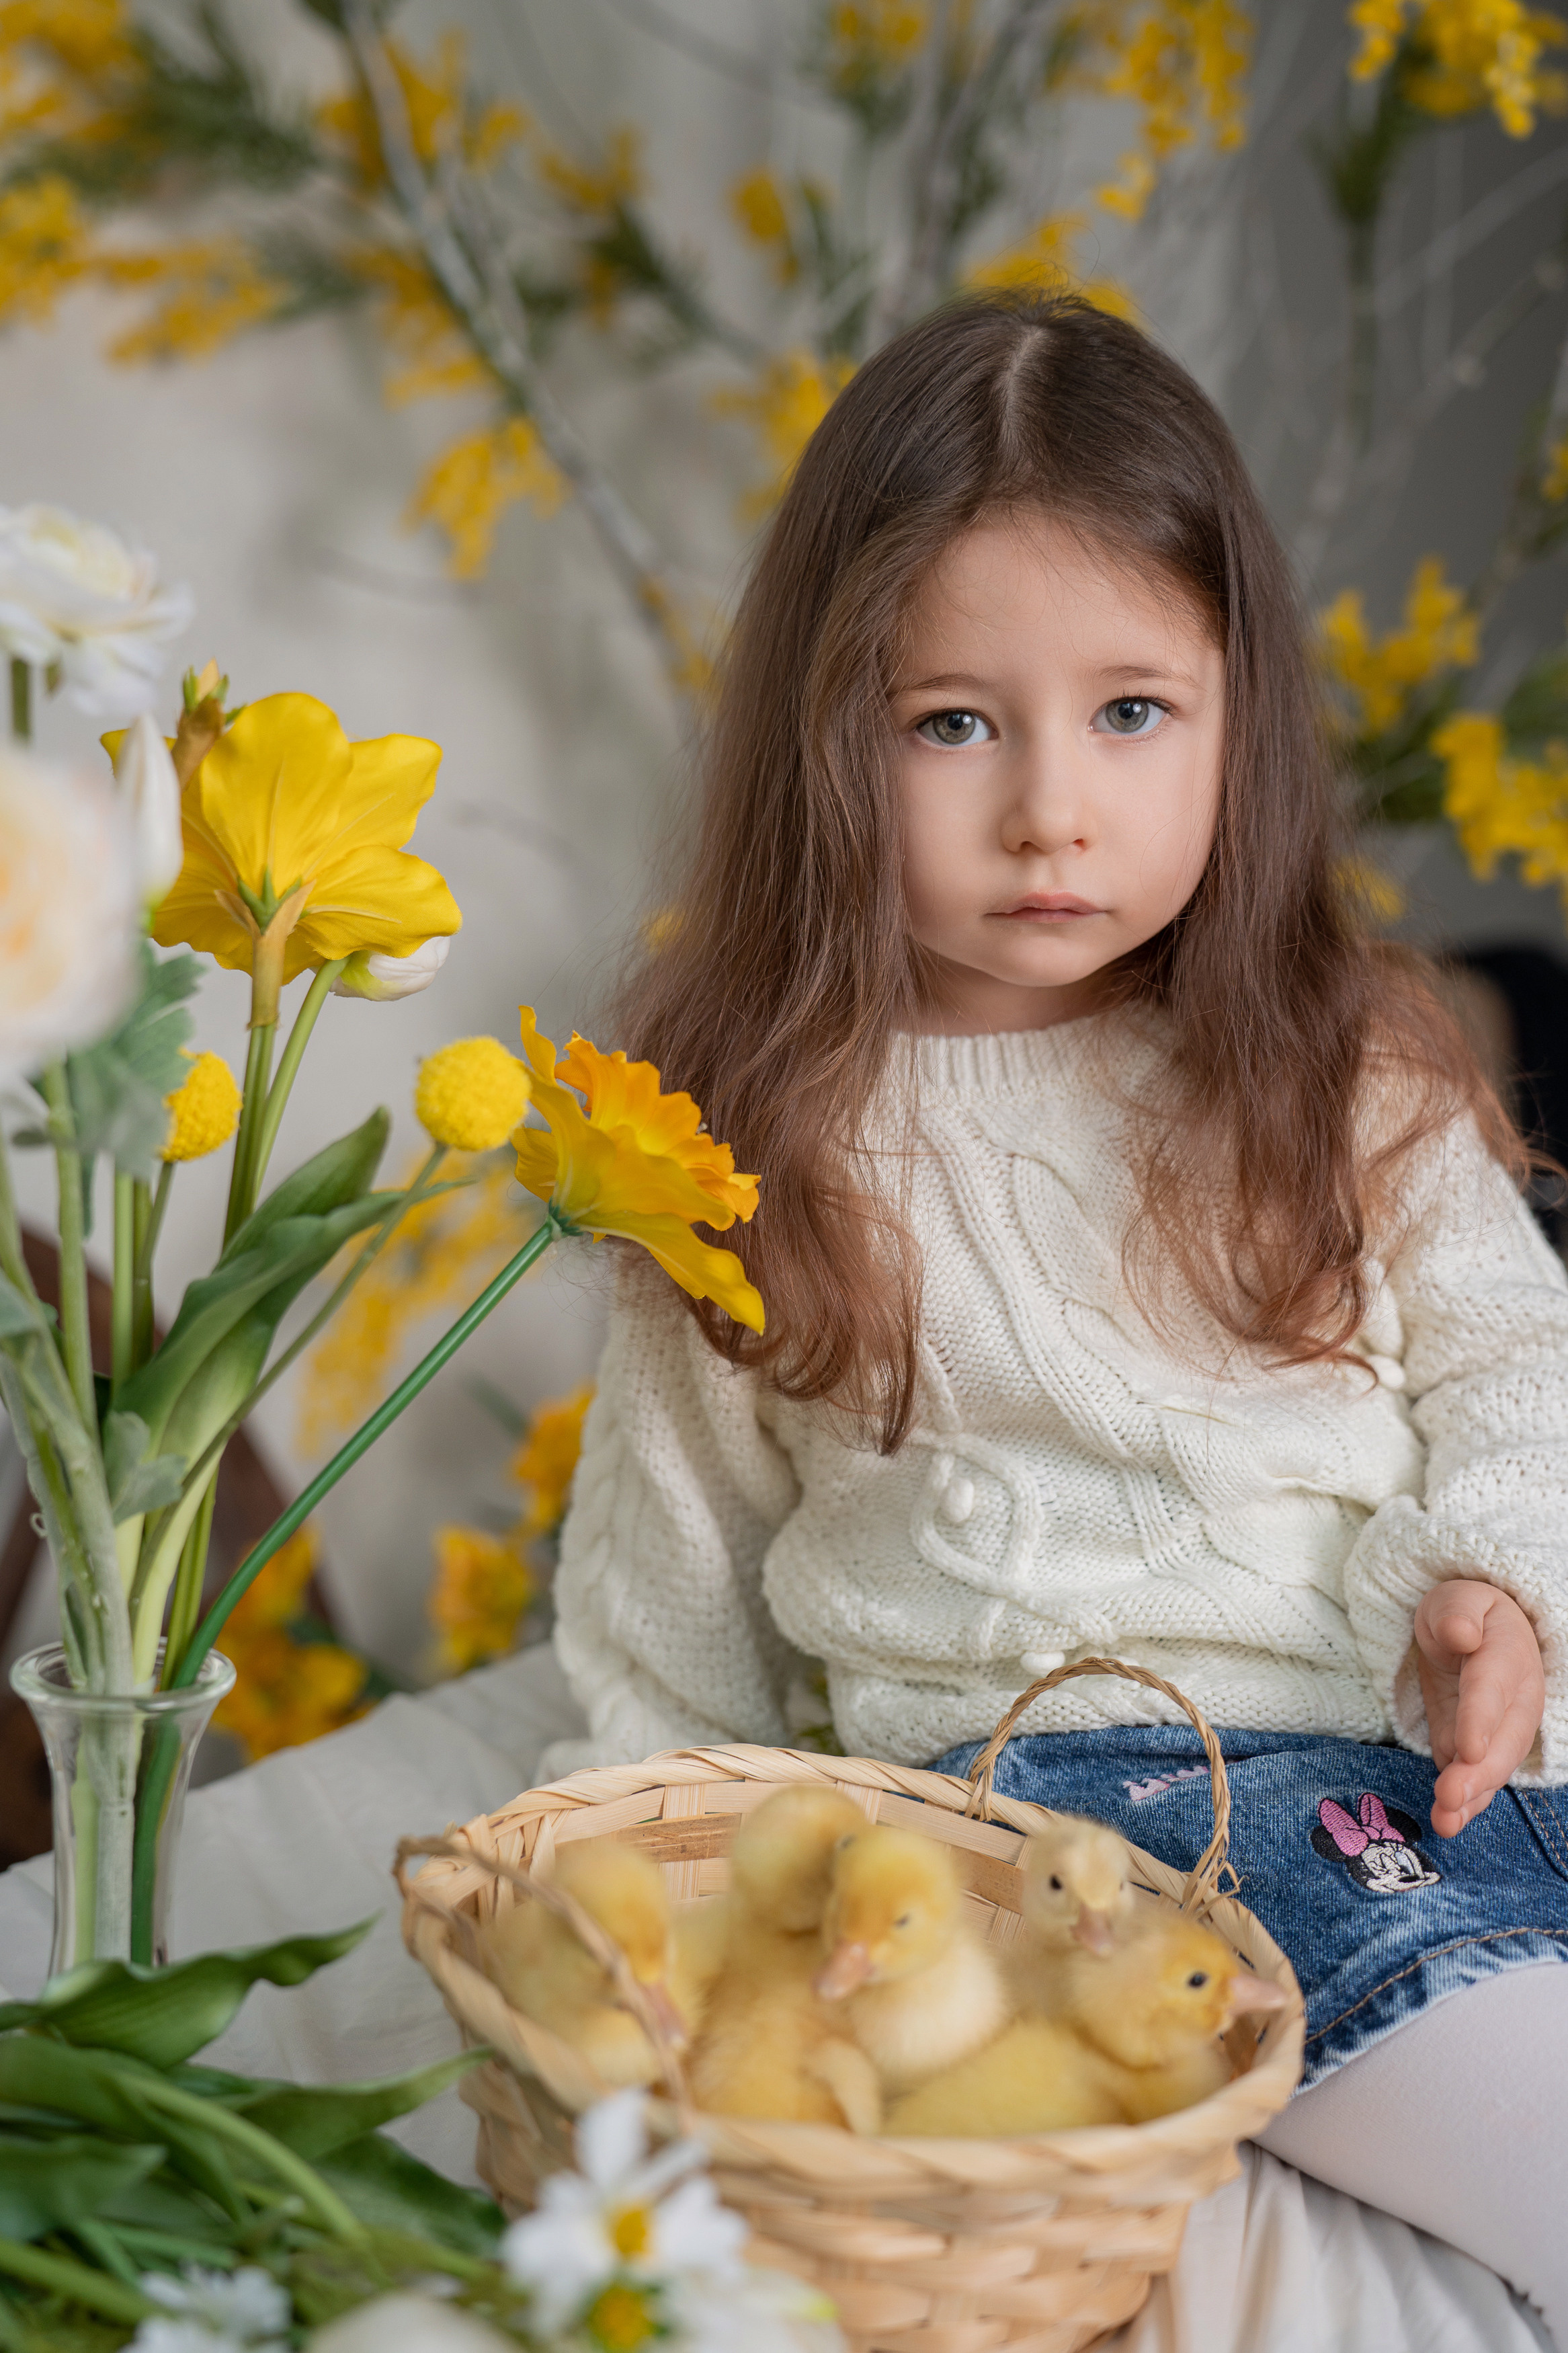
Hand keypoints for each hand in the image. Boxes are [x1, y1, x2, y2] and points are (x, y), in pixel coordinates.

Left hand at [1414, 1579, 1544, 1836]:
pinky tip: (1447, 1822)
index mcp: (1507, 1656)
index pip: (1492, 1690)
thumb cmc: (1463, 1612)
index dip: (1481, 1719)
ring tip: (1445, 1821)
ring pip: (1493, 1768)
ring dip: (1471, 1797)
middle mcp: (1513, 1701)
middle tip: (1449, 1797)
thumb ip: (1457, 1614)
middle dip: (1478, 1772)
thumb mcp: (1456, 1599)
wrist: (1472, 1632)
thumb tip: (1460, 1633)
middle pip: (1501, 1741)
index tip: (1468, 1749)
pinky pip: (1477, 1779)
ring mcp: (1499, 1730)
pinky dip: (1464, 1803)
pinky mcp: (1478, 1749)